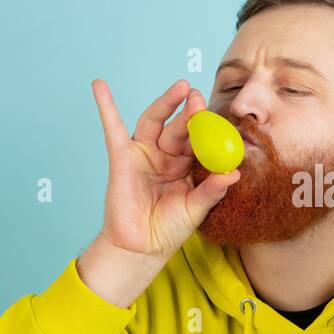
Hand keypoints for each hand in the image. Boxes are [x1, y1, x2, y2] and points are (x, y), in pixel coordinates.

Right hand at [92, 77, 238, 261]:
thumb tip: (234, 173)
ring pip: (155, 121)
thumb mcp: (195, 209)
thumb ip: (212, 190)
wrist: (141, 247)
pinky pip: (112, 128)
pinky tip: (100, 86)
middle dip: (190, 112)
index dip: (208, 128)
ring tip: (181, 87)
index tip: (219, 116)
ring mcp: (144, 154)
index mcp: (188, 165)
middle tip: (200, 97)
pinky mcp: (122, 157)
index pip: (199, 141)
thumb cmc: (170, 229)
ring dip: (166, 102)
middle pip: (179, 127)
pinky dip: (106, 105)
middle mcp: (167, 155)